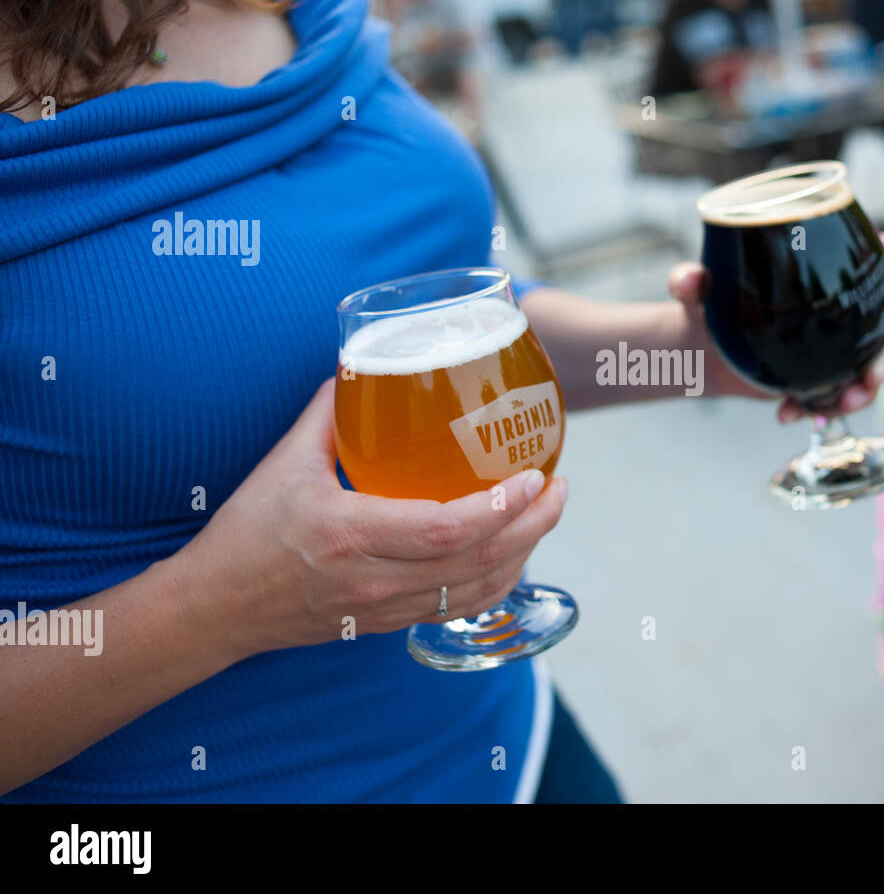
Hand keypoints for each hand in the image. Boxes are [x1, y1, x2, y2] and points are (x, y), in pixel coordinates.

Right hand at [172, 378, 567, 659]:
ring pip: (478, 591)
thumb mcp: (283, 462)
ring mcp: (386, 610)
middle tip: (559, 488)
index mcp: (352, 536)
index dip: (501, 508)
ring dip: (524, 553)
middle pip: (479, 563)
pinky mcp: (388, 624)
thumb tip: (364, 367)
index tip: (534, 477)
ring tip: (545, 513)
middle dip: (534, 526)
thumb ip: (329, 412)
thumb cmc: (246, 533)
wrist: (215, 608)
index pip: (448, 530)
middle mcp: (377, 581)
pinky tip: (511, 550)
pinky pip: (459, 607)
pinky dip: (496, 579)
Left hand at [666, 231, 883, 423]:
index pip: (872, 254)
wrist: (702, 349)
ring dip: (864, 390)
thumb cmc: (708, 305)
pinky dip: (821, 408)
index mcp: (819, 266)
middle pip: (883, 321)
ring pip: (871, 364)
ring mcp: (835, 341)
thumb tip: (686, 281)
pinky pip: (838, 393)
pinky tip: (789, 414)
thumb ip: (689, 280)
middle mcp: (837, 303)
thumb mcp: (698, 290)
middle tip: (872, 377)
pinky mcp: (823, 373)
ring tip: (838, 406)